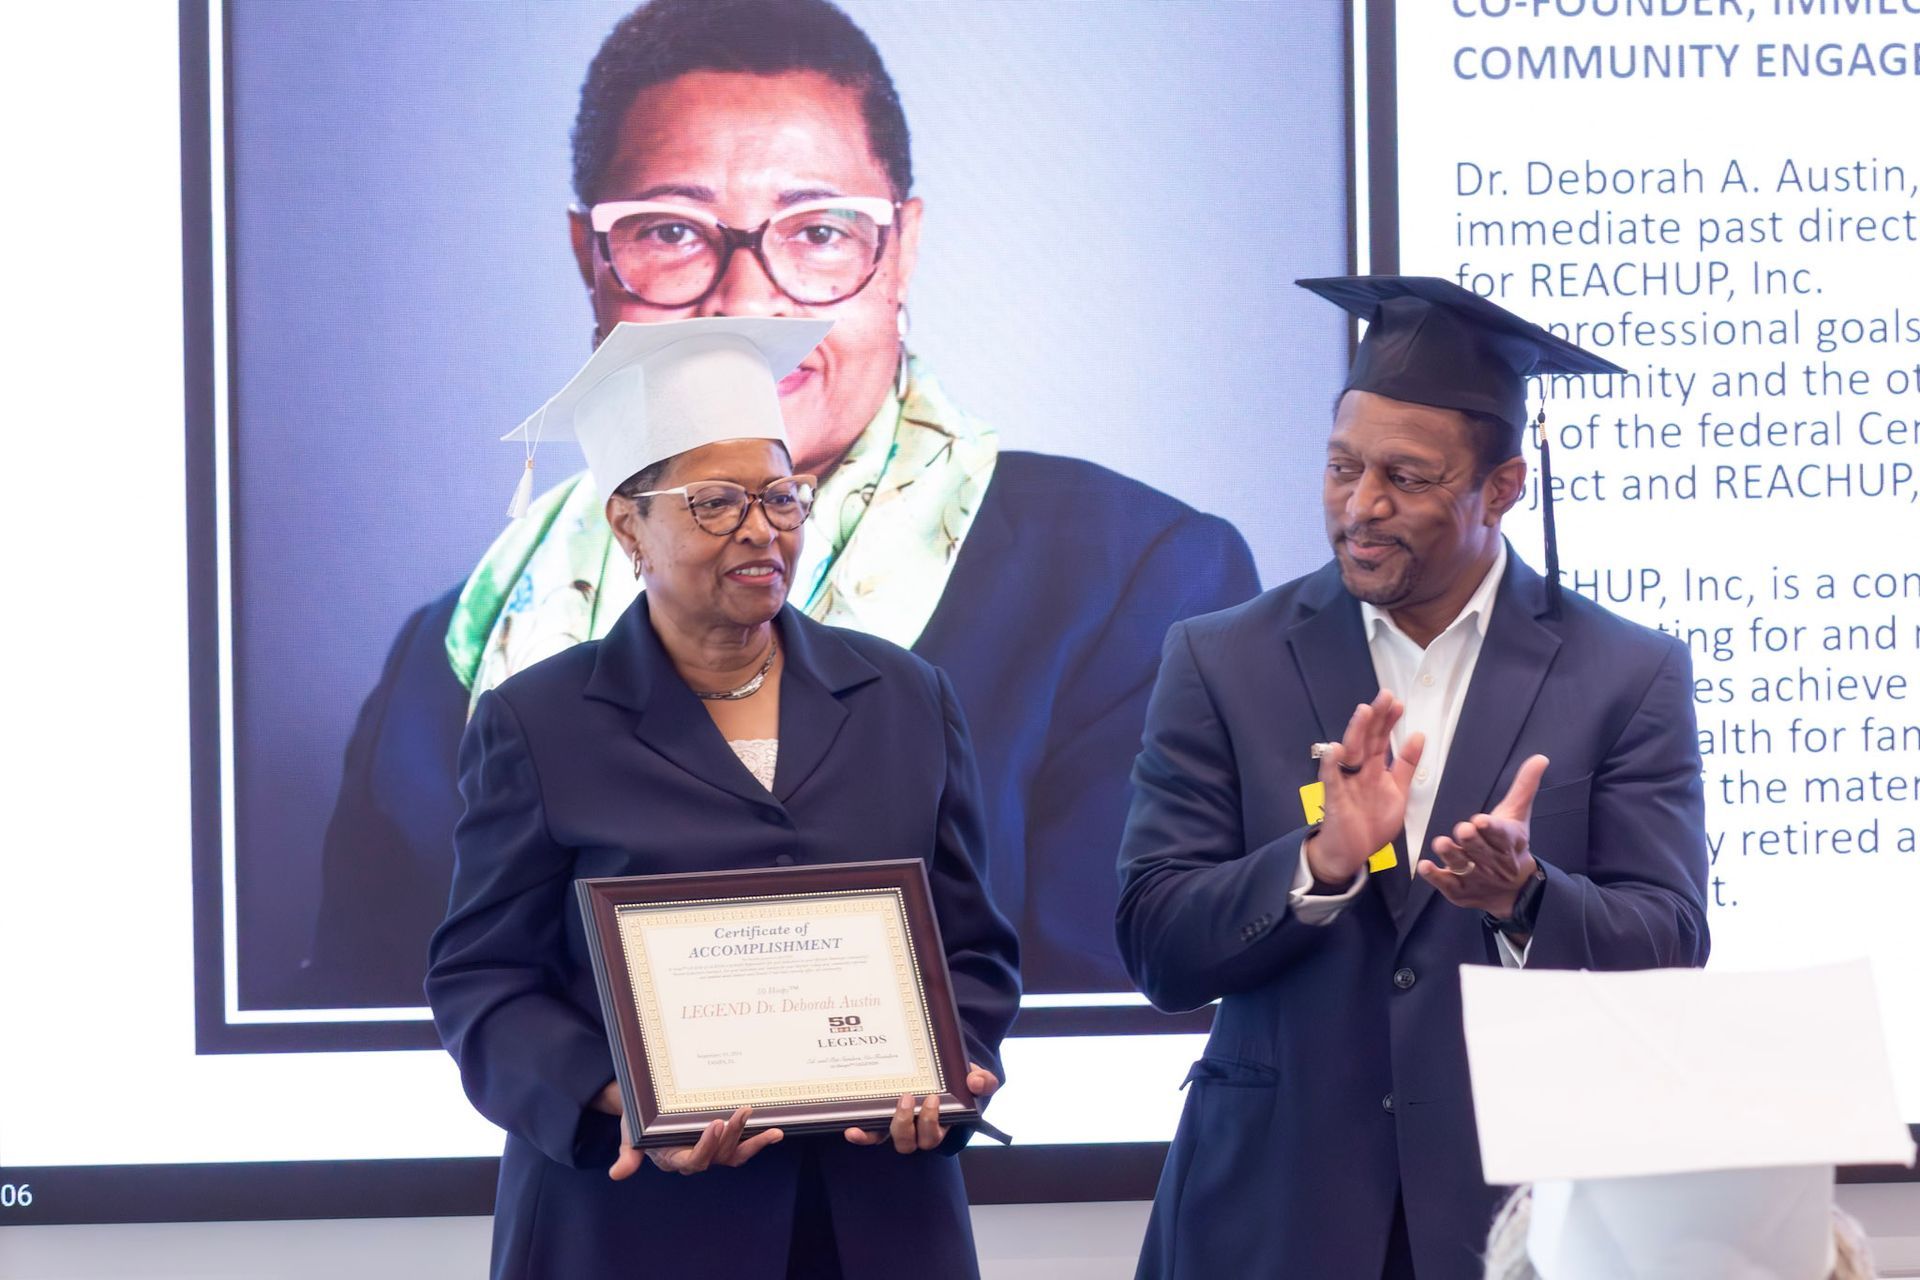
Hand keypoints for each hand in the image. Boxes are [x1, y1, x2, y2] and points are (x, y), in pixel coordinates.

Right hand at [595, 1082, 782, 1179]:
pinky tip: (775, 1133)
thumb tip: (616, 1174)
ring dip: (752, 1141)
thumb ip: (627, 1154)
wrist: (646, 1109)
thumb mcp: (630, 1134)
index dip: (706, 1145)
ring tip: (771, 1129)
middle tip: (743, 1110)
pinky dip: (759, 1142)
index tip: (715, 1124)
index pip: (693, 1159)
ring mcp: (711, 1153)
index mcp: (673, 1159)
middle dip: (733, 1134)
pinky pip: (742, 1149)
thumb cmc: (638, 1121)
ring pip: (734, 1153)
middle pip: (718, 1154)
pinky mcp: (723, 1145)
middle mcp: (695, 1159)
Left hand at [844, 1063, 999, 1152]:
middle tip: (911, 1097)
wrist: (944, 1073)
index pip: (936, 1134)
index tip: (933, 1098)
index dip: (932, 1122)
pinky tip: (851, 1130)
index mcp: (942, 1125)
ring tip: (896, 1102)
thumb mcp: (976, 1079)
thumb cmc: (960, 1081)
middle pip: (914, 1142)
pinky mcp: (884, 1121)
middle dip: (912, 1123)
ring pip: (897, 1141)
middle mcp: (920, 1132)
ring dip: (894, 1126)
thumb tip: (976, 1081)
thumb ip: (984, 1080)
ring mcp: (901, 1128)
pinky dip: (863, 1136)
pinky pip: (874, 1135)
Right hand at [1305, 691, 1424, 883]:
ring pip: (1350, 753)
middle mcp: (1358, 771)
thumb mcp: (1397, 792)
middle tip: (1384, 696)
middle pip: (1366, 740)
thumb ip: (1407, 765)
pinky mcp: (1334, 799)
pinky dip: (1330, 765)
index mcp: (1374, 768)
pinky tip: (1334, 749)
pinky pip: (1331, 780)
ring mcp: (1345, 783)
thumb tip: (1419, 734)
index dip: (1388, 722)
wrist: (1351, 852)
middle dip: (1375, 718)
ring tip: (1363, 712)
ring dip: (1356, 732)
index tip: (1397, 703)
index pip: (1381, 739)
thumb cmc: (1371, 823)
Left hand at [1419, 754, 1548, 916]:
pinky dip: (1436, 877)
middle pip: (1481, 850)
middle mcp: (1494, 862)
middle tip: (1462, 829)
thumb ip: (1524, 787)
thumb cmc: (1510, 845)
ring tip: (1440, 843)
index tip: (1482, 821)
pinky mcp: (1460, 892)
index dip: (1493, 829)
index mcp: (1509, 842)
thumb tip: (1540, 758)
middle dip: (1472, 841)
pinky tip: (1424, 867)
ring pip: (1463, 867)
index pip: (1502, 835)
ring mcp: (1477, 878)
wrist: (1514, 889)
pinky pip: (1447, 885)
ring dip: (1452, 856)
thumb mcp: (1518, 815)